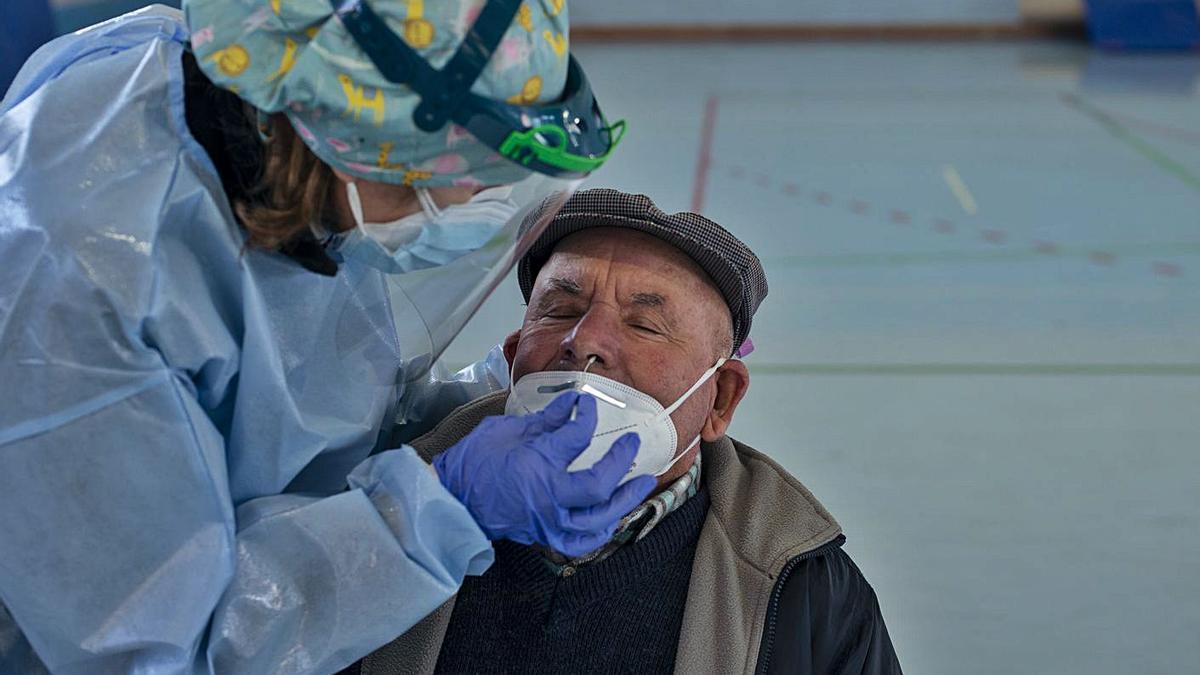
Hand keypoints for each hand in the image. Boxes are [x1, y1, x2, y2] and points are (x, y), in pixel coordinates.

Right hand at [433, 391, 655, 556]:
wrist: (451, 501)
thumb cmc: (472, 463)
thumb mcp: (506, 430)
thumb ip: (545, 420)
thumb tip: (572, 404)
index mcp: (536, 463)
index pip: (577, 435)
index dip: (587, 415)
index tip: (587, 405)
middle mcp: (548, 495)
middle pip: (599, 483)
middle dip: (620, 460)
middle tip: (632, 443)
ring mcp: (549, 519)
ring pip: (599, 518)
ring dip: (625, 499)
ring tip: (643, 482)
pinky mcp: (545, 535)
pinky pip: (581, 541)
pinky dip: (601, 531)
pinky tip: (613, 518)